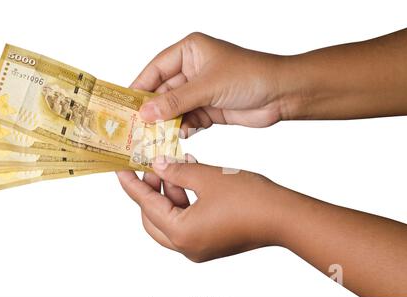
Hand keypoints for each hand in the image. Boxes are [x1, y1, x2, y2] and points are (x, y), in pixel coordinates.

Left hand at [116, 158, 287, 261]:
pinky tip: (192, 176)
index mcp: (181, 233)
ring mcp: (200, 247)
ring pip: (171, 219)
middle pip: (153, 218)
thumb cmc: (249, 199)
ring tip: (176, 165)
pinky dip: (185, 200)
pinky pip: (187, 221)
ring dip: (170, 193)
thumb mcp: (206, 177)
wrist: (284, 216)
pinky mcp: (211, 242)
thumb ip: (177, 170)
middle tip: (153, 166)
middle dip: (151, 190)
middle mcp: (187, 246)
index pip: (146, 205)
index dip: (132, 184)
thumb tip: (158, 164)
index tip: (120, 169)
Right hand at [132, 32, 290, 136]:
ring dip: (168, 122)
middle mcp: (192, 70)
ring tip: (157, 136)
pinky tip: (182, 135)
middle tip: (137, 127)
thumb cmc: (250, 76)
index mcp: (190, 51)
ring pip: (175, 109)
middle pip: (163, 91)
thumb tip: (145, 113)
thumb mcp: (207, 86)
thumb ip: (176, 101)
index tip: (125, 105)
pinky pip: (188, 119)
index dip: (140, 87)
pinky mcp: (209, 108)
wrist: (281, 94)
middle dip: (153, 110)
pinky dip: (184, 128)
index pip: (156, 69)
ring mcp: (200, 91)